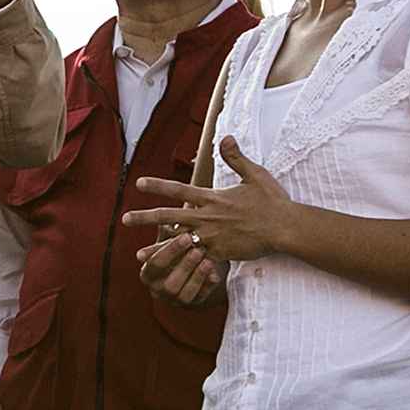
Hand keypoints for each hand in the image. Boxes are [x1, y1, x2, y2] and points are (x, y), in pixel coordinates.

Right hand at [125, 214, 227, 306]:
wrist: (187, 271)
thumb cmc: (178, 248)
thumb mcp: (169, 239)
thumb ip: (168, 227)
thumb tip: (173, 203)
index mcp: (148, 272)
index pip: (155, 264)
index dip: (170, 250)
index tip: (186, 236)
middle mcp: (159, 289)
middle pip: (170, 283)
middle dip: (185, 265)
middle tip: (199, 248)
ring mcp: (177, 300)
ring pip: (185, 294)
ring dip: (197, 277)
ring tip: (209, 260)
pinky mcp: (193, 304)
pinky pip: (202, 299)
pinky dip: (208, 286)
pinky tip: (217, 275)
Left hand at [128, 137, 294, 262]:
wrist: (285, 228)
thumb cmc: (272, 201)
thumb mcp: (254, 174)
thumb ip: (235, 157)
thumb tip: (225, 137)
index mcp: (212, 198)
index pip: (178, 190)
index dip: (157, 186)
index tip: (139, 183)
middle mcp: (207, 218)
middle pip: (169, 217)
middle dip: (145, 218)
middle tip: (124, 220)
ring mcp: (213, 237)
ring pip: (179, 243)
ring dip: (157, 249)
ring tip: (138, 256)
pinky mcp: (221, 254)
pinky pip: (197, 261)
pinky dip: (183, 266)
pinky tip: (170, 272)